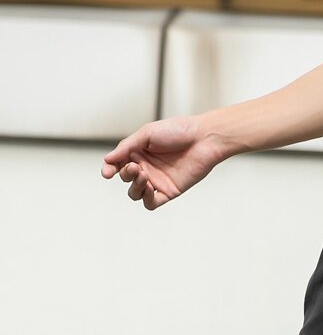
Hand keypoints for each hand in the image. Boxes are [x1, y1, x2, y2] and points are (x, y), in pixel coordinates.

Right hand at [100, 114, 229, 210]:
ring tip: (143, 176)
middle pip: (126, 179)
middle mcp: (146, 167)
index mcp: (138, 152)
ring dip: (135, 187)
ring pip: (136, 193)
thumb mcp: (146, 134)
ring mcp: (157, 181)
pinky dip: (146, 199)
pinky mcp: (169, 192)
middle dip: (126, 174)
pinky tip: (150, 189)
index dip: (109, 169)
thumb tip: (108, 160)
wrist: (202, 139)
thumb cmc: (178, 131)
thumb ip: (127, 147)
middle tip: (136, 167)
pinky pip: (152, 203)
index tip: (107, 172)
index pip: (117, 164)